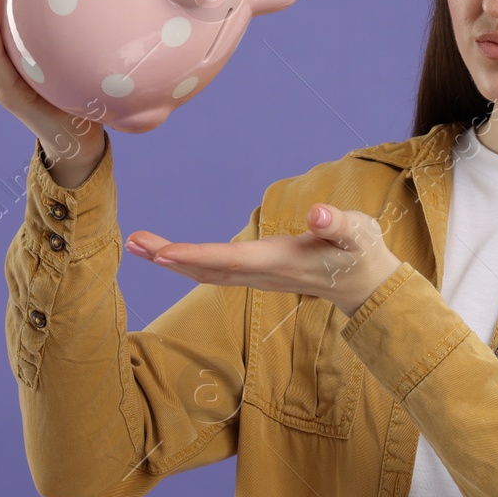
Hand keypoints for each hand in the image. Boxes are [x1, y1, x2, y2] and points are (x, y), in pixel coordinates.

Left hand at [125, 203, 402, 316]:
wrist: (364, 283)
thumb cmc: (360, 252)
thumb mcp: (357, 233)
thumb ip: (339, 223)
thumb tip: (318, 213)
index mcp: (279, 261)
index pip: (231, 260)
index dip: (196, 255)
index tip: (163, 253)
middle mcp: (261, 273)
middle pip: (207, 269)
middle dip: (170, 257)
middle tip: (133, 242)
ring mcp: (257, 276)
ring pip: (206, 272)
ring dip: (171, 260)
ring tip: (137, 245)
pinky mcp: (256, 272)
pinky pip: (213, 271)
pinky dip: (187, 262)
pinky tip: (167, 254)